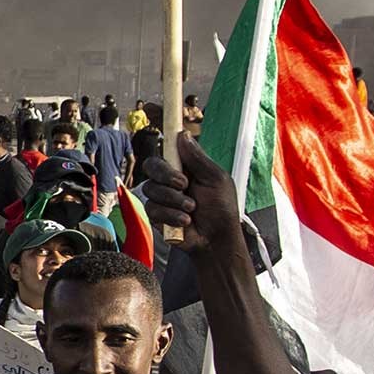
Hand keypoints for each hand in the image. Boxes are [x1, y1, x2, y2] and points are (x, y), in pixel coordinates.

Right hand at [140, 135, 240, 253]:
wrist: (217, 239)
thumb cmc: (221, 209)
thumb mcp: (216, 179)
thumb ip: (198, 158)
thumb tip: (183, 134)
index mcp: (184, 169)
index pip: (166, 152)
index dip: (165, 148)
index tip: (171, 146)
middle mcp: (169, 181)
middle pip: (152, 166)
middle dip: (166, 175)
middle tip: (184, 184)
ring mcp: (161, 198)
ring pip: (152, 189)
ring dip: (173, 199)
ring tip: (191, 209)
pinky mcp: (156, 216)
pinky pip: (153, 209)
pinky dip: (170, 215)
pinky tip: (185, 221)